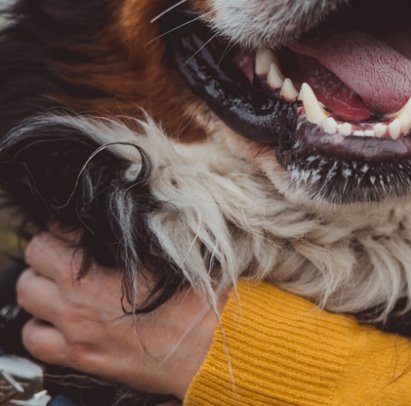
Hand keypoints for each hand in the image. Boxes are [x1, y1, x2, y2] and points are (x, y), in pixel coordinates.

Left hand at [16, 231, 220, 398]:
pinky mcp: (81, 357)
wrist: (212, 345)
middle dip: (49, 253)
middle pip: (34, 262)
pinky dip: (42, 328)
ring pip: (28, 300)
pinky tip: (62, 322)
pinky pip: (36, 341)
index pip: (53, 235)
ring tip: (63, 287)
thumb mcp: (169, 253)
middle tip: (70, 254)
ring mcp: (75, 331)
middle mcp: (75, 301)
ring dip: (41, 289)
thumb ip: (133, 238)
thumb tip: (119, 222)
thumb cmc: (199, 298)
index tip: (81, 231)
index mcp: (93, 272)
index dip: (67, 228)